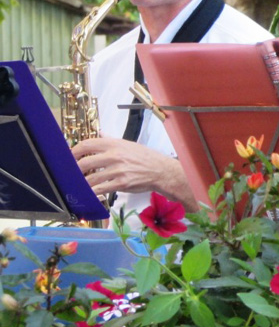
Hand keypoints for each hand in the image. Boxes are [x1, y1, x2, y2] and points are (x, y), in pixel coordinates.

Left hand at [73, 137, 197, 210]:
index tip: (69, 157)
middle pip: (84, 163)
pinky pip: (100, 189)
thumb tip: (100, 133)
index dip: (74, 151)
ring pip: (90, 178)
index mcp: (114, 144)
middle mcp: (114, 156)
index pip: (87, 144)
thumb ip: (111, 140)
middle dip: (74, 171)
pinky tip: (89, 193)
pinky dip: (92, 192)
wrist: (161, 171)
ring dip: (82, 183)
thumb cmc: (145, 158)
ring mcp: (117, 170)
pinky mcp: (121, 184)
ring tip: (79, 185)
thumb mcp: (129, 144)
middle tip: (70, 175)